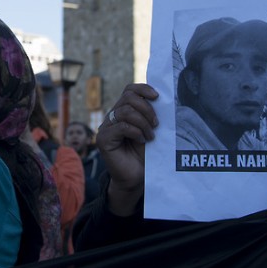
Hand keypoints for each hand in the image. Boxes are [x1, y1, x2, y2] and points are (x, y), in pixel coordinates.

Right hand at [97, 83, 158, 215]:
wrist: (136, 178)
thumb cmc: (144, 155)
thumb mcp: (150, 130)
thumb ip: (150, 115)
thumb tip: (162, 99)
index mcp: (123, 111)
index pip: (129, 90)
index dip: (143, 89)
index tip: (158, 97)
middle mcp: (112, 116)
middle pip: (128, 97)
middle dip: (146, 108)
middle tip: (156, 124)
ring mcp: (106, 127)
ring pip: (125, 111)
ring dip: (143, 122)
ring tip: (151, 135)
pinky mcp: (103, 139)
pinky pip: (122, 126)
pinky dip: (136, 131)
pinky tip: (143, 140)